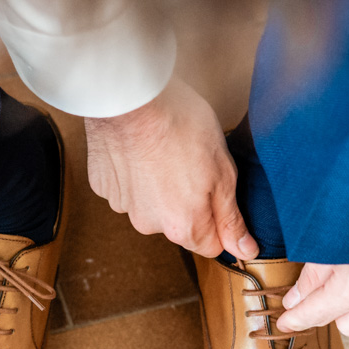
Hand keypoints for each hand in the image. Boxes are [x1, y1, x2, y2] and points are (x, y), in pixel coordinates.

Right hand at [84, 77, 258, 259]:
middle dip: (189, 202)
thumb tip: (245, 251)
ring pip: (151, 205)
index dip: (220, 220)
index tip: (219, 192)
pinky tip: (142, 150)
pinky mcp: (103, 185)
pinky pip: (127, 188)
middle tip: (192, 163)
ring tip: (165, 151)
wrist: (133, 97)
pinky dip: (136, 174)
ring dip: (160, 187)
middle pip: (179, 225)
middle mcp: (149, 225)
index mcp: (183, 227)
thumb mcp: (223, 172)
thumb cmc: (182, 127)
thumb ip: (231, 217)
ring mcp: (123, 205)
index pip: (211, 245)